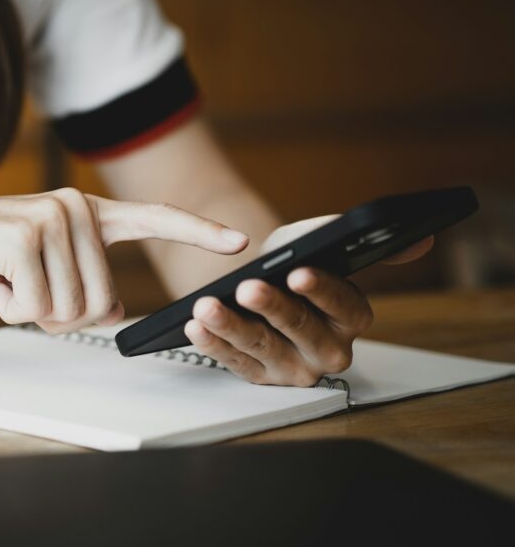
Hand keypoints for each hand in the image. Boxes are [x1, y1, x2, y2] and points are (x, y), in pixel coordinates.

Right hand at [0, 188, 248, 333]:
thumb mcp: (43, 270)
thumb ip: (84, 282)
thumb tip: (115, 308)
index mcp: (86, 210)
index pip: (153, 218)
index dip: (198, 232)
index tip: (240, 241)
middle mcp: (75, 206)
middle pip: (101, 300)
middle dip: (60, 312)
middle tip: (24, 286)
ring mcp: (51, 216)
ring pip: (71, 308)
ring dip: (33, 311)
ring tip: (6, 276)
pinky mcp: (23, 235)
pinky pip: (36, 307)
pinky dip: (10, 307)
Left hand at [184, 216, 433, 385]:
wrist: (257, 286)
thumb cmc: (291, 263)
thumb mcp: (319, 244)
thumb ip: (357, 238)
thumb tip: (420, 238)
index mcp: (353, 316)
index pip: (345, 306)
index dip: (322, 289)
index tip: (298, 271)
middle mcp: (329, 349)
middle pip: (302, 331)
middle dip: (273, 308)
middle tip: (247, 287)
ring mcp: (294, 368)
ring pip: (263, 349)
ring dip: (232, 326)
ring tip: (206, 305)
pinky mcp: (260, 377)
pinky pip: (235, 363)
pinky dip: (213, 344)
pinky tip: (195, 325)